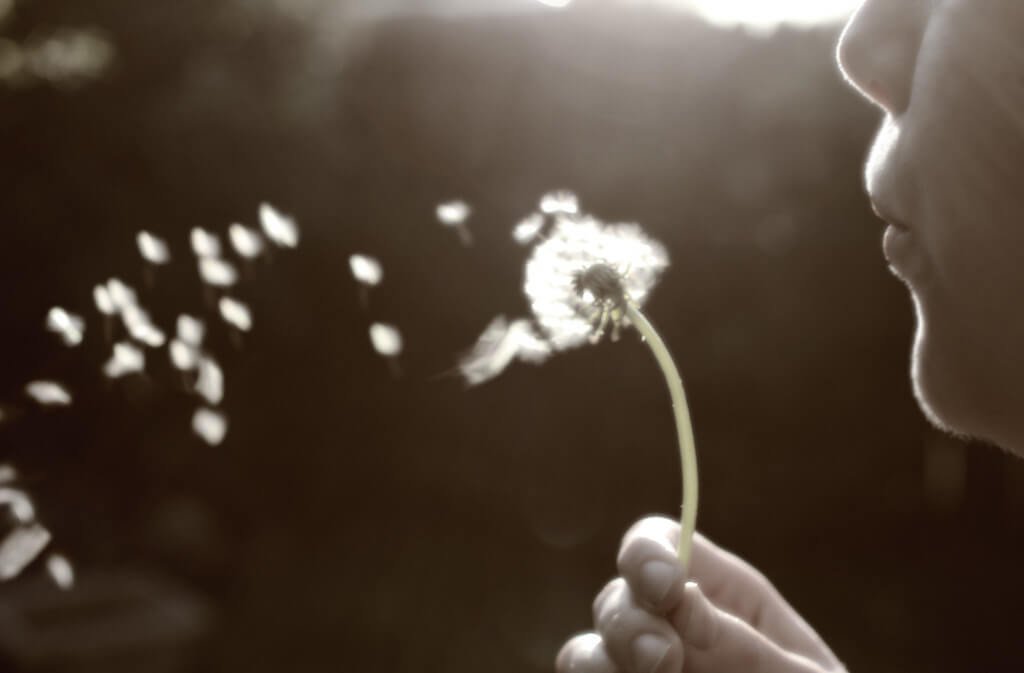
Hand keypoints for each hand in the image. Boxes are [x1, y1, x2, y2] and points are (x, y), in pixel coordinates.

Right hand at [556, 516, 844, 672]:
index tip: (666, 590)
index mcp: (718, 596)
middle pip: (615, 599)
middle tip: (664, 661)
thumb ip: (745, 645)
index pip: (659, 542)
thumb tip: (682, 604)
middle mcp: (668, 629)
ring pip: (583, 654)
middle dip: (629, 625)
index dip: (646, 554)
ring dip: (597, 664)